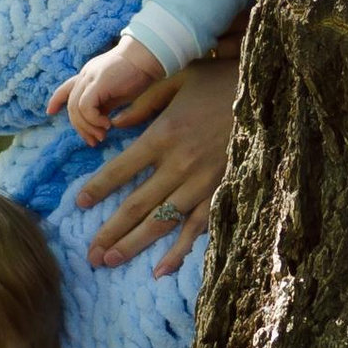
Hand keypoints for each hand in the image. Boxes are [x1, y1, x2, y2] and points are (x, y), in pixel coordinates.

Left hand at [50, 33, 162, 145]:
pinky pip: (86, 107)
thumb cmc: (136, 73)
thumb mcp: (116, 92)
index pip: (65, 88)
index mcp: (88, 75)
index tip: (50, 112)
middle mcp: (84, 76)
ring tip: (102, 135)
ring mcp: (89, 78)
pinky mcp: (97, 83)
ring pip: (76, 109)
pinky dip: (93, 120)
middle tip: (94, 141)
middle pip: (71, 106)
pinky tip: (107, 124)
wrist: (146, 57)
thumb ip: (105, 104)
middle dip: (80, 128)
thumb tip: (100, 121)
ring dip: (88, 127)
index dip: (56, 100)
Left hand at [73, 54, 238, 275]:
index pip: (120, 169)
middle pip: (136, 205)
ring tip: (110, 261)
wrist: (268, 94)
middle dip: (109, 231)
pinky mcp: (222, 192)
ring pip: (161, 221)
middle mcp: (179, 164)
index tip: (80, 203)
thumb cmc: (220, 81)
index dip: (98, 188)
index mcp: (163, 135)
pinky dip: (179, 250)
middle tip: (90, 253)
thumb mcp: (177, 78)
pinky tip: (161, 269)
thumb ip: (144, 101)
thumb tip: (115, 124)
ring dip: (134, 244)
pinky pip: (197, 227)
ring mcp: (202, 182)